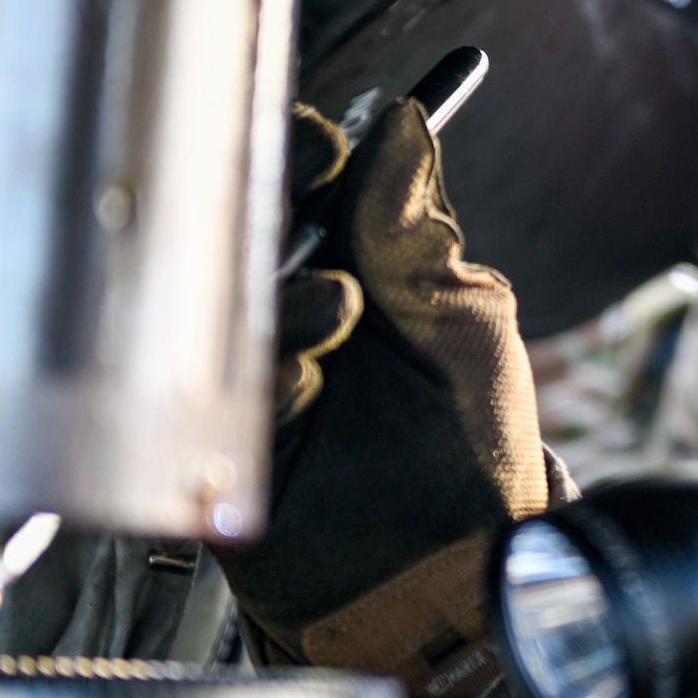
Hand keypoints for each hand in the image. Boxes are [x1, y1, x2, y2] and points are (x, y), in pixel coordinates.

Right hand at [221, 100, 553, 697]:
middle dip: (266, 218)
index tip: (314, 144)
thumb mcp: (464, 321)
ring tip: (338, 309)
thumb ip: (418, 232)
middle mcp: (297, 318)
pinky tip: (302, 386)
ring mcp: (259, 381)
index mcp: (356, 274)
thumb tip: (406, 126)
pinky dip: (262, 380)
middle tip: (292, 208)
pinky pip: (220, 395)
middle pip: (246, 241)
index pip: (306, 191)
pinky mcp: (229, 450)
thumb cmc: (478, 446)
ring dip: (280, 300)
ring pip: (229, 314)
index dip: (301, 160)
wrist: (461, 572)